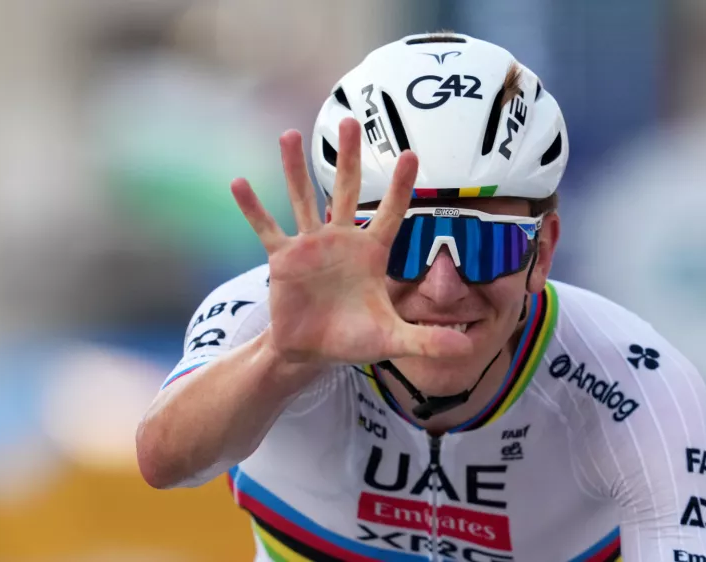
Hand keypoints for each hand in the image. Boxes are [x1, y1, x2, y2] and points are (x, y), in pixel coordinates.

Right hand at [231, 117, 472, 363]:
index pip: (390, 213)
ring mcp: (310, 246)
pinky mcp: (283, 259)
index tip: (411, 154)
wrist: (312, 352)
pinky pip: (268, 228)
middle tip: (350, 122)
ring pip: (303, 199)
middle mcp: (341, 240)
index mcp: (371, 252)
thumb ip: (427, 341)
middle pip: (345, 191)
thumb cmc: (354, 338)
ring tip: (289, 135)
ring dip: (294, 169)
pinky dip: (254, 208)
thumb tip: (466, 350)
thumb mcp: (392, 340)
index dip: (400, 187)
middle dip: (348, 158)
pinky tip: (239, 183)